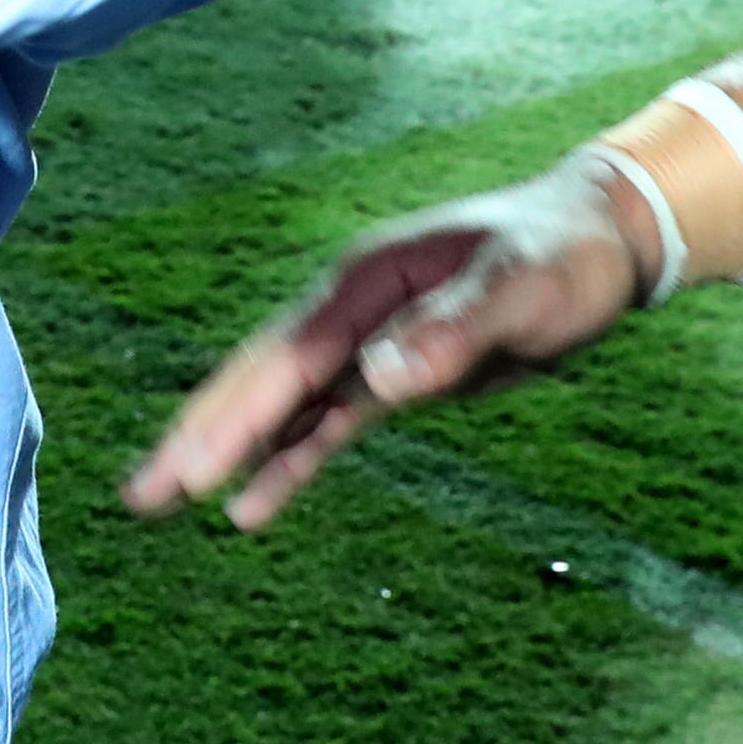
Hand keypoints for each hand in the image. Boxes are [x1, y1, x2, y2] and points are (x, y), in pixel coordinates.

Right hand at [121, 157, 649, 529]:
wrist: (601, 239)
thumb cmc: (562, 257)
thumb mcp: (520, 290)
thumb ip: (451, 330)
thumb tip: (375, 379)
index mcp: (362, 285)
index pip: (283, 362)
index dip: (233, 417)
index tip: (190, 470)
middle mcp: (350, 313)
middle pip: (261, 381)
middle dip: (201, 435)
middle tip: (141, 494)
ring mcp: (367, 344)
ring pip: (281, 405)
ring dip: (227, 449)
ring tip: (162, 497)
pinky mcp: (395, 374)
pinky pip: (324, 423)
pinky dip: (286, 459)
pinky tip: (251, 504)